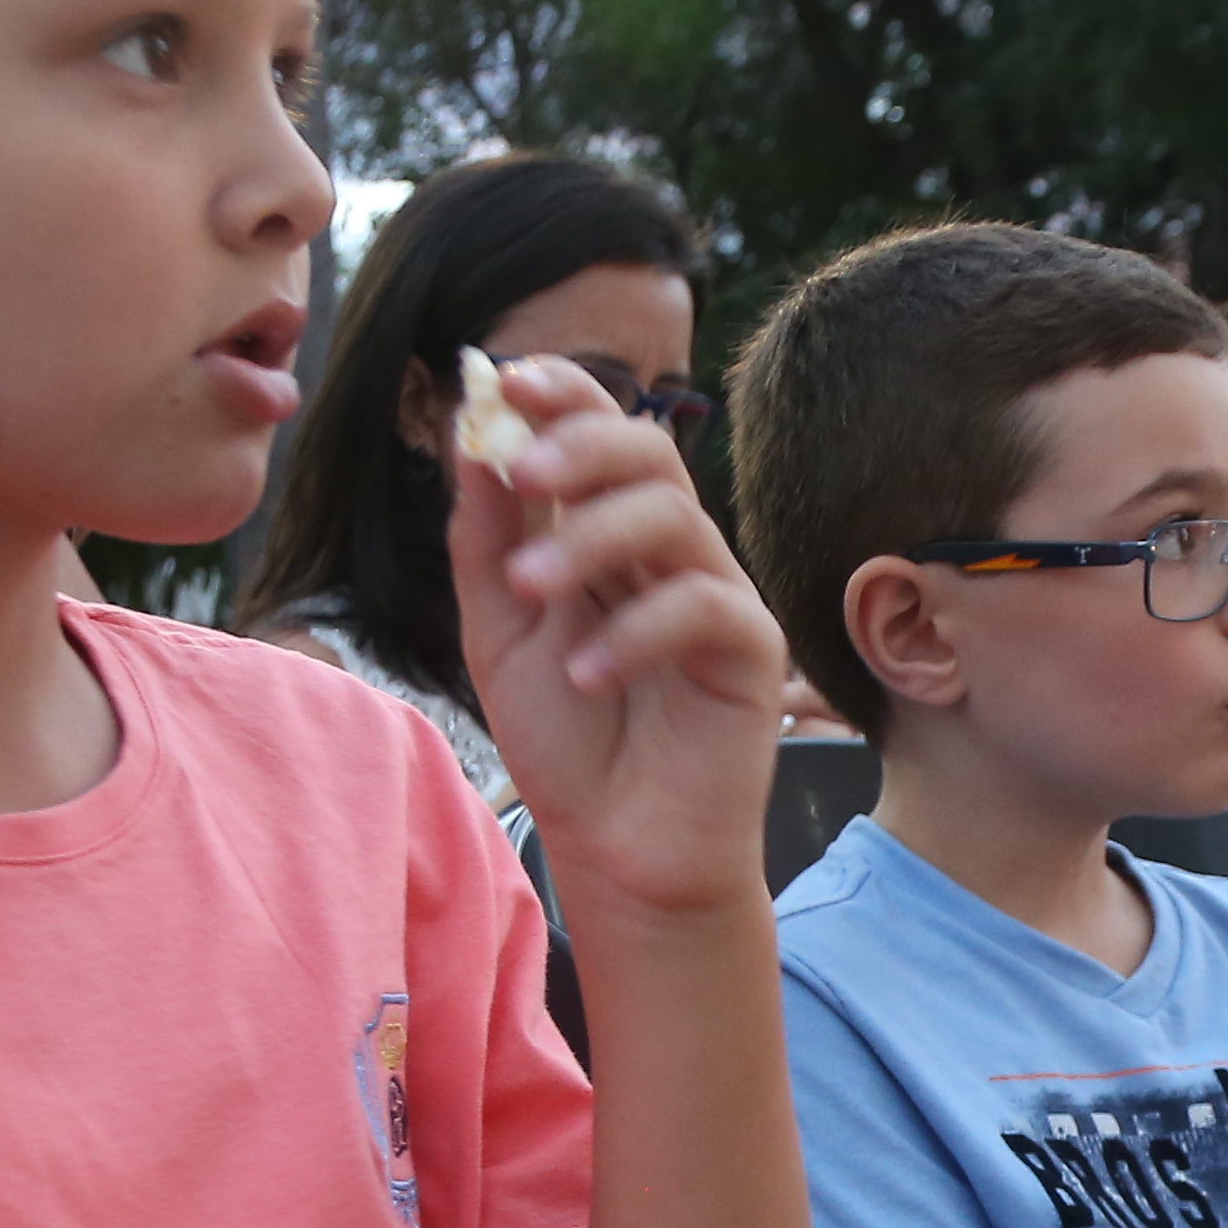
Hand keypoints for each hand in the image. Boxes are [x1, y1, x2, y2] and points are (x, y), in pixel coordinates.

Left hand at [453, 359, 789, 923]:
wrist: (617, 849)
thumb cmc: (568, 743)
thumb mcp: (498, 632)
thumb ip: (486, 539)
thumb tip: (475, 436)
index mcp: (607, 534)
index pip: (600, 432)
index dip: (562, 392)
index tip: (503, 377)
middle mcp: (668, 551)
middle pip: (648, 452)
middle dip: (581, 443)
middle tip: (521, 469)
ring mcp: (716, 595)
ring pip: (673, 516)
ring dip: (590, 536)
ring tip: (529, 588)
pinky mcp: (752, 652)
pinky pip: (703, 607)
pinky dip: (637, 632)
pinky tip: (589, 676)